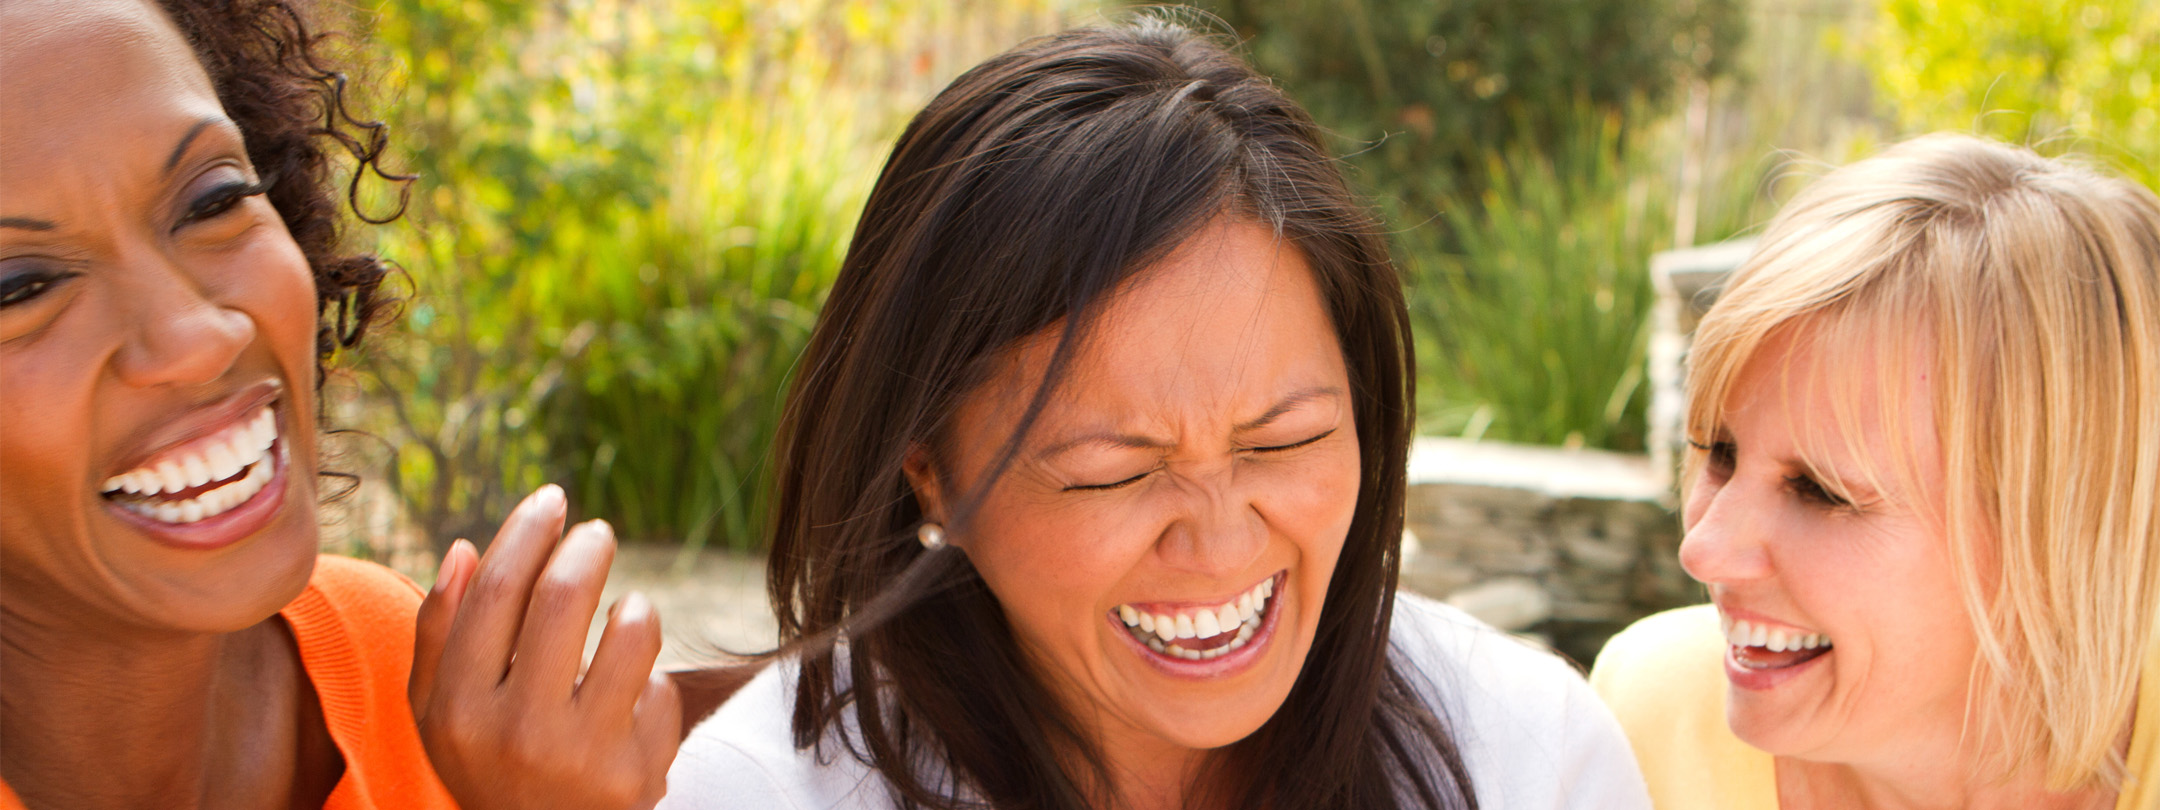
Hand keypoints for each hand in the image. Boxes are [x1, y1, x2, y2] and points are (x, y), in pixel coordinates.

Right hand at [411, 485, 680, 808]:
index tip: (553, 500)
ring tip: (626, 612)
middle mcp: (517, 732)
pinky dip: (650, 679)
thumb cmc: (489, 761)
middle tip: (598, 533)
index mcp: (459, 708)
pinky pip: (661, 689)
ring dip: (636, 607)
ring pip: (632, 630)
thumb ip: (439, 633)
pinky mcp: (638, 774)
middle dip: (588, 547)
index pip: (497, 591)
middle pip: (562, 596)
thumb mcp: (441, 712)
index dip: (529, 531)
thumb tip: (466, 549)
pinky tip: (632, 701)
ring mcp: (581, 756)